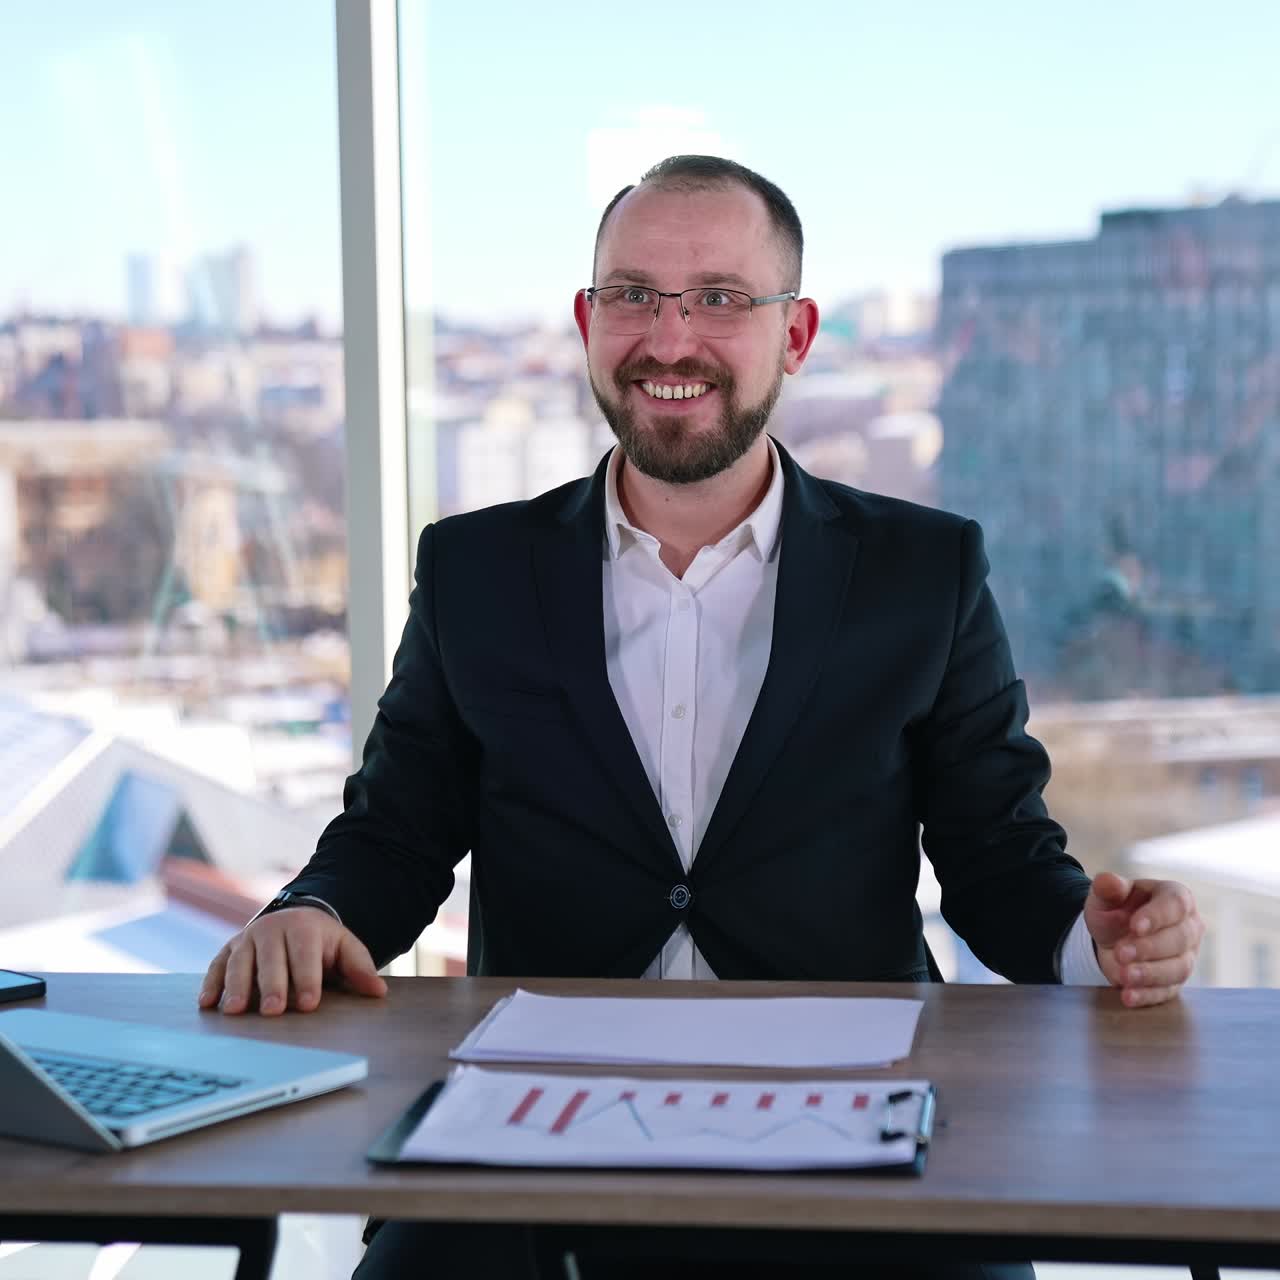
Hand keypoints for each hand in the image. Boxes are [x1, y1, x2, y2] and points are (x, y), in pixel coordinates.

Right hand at [198, 907, 387, 1014]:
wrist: (295, 919)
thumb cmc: (322, 943)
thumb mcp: (345, 948)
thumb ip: (360, 968)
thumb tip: (378, 991)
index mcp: (304, 927)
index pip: (305, 954)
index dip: (307, 979)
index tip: (308, 1004)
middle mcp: (272, 929)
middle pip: (270, 958)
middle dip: (272, 985)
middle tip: (273, 1011)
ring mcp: (247, 938)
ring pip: (240, 961)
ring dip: (236, 986)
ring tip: (236, 1011)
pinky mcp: (228, 950)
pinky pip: (217, 965)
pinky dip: (211, 983)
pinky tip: (208, 1004)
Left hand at [1084, 872, 1204, 1007]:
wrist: (1112, 937)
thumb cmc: (1115, 910)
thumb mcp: (1106, 896)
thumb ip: (1107, 888)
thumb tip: (1107, 880)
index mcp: (1176, 898)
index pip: (1176, 905)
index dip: (1157, 916)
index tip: (1134, 926)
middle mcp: (1189, 927)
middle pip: (1180, 939)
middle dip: (1149, 948)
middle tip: (1121, 952)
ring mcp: (1186, 957)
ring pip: (1179, 968)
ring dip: (1151, 974)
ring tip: (1124, 975)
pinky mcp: (1175, 982)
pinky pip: (1167, 991)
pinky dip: (1147, 995)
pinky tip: (1128, 996)